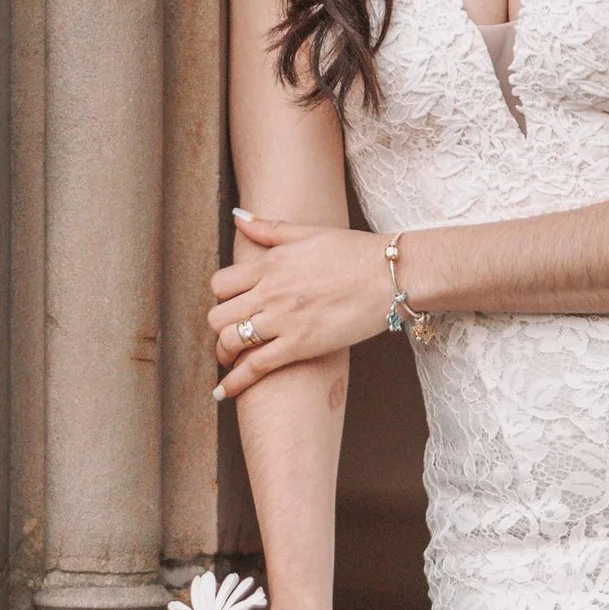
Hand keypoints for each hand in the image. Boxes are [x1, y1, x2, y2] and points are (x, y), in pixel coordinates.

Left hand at [209, 212, 392, 399]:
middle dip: (219, 328)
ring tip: (229, 362)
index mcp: (270, 264)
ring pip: (229, 341)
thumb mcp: (308, 233)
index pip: (220, 284)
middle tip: (231, 335)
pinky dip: (234, 383)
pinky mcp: (300, 345)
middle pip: (218, 315)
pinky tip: (223, 392)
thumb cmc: (354, 252)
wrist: (390, 275)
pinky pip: (254, 367)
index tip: (230, 307)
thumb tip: (238, 217)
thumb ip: (268, 228)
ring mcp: (283, 320)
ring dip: (224, 354)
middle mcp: (270, 292)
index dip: (221, 299)